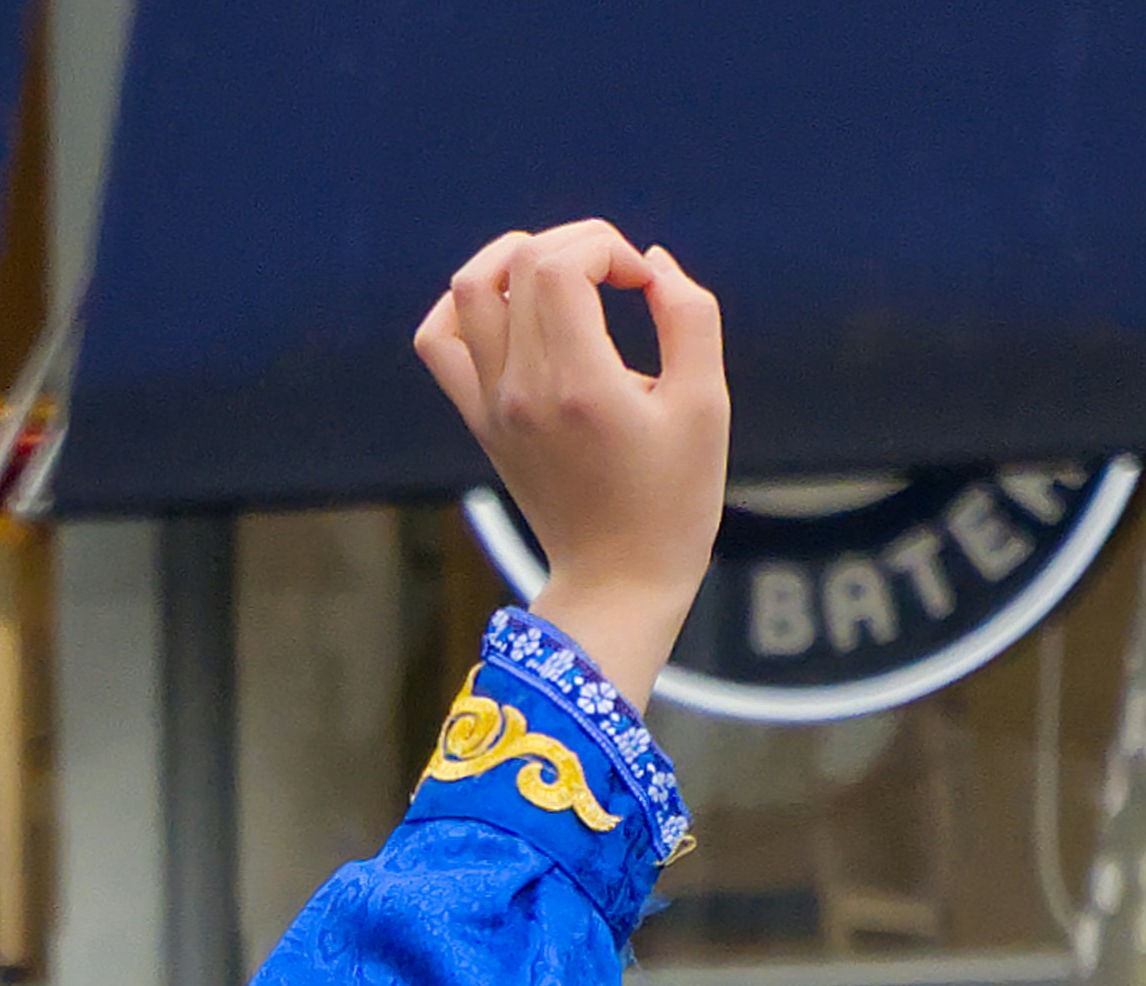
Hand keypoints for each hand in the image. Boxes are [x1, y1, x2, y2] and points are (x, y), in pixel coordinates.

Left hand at [414, 223, 732, 718]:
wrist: (616, 583)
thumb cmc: (672, 500)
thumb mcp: (706, 404)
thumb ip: (690, 315)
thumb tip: (651, 260)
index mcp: (578, 386)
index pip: (559, 263)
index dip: (607, 246)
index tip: (643, 283)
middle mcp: (521, 391)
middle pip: (518, 261)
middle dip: (576, 243)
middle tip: (617, 279)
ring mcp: (490, 405)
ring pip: (468, 289)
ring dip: (515, 258)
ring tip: (565, 277)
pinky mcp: (479, 420)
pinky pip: (439, 342)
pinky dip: (464, 306)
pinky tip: (510, 308)